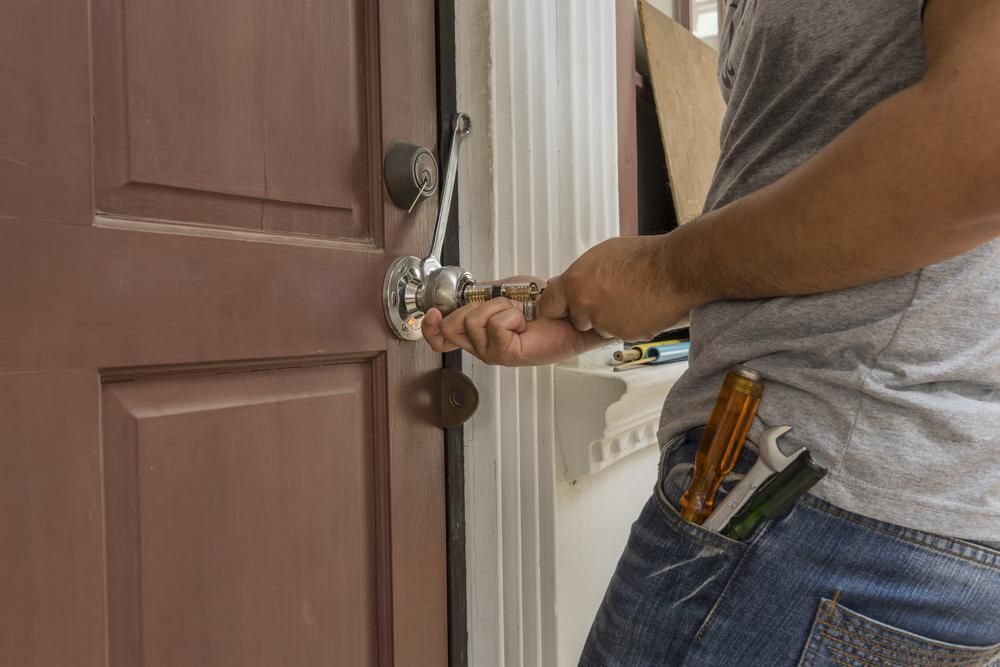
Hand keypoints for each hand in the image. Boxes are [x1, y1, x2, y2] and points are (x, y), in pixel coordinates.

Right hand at [422, 277, 605, 365]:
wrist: (567, 314)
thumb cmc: (542, 306)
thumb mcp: (503, 292)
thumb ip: (481, 294)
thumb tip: (466, 292)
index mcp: (477, 333)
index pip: (440, 338)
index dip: (430, 327)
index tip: (433, 313)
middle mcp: (481, 346)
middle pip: (452, 326)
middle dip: (475, 307)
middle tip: (503, 307)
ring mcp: (492, 352)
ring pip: (474, 321)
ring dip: (499, 307)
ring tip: (518, 314)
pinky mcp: (506, 354)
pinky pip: (495, 324)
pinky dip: (511, 316)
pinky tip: (524, 323)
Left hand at [539, 236, 691, 340]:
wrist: (674, 269)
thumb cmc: (644, 257)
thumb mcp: (602, 255)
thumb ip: (582, 274)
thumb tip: (572, 281)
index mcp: (576, 281)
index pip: (549, 305)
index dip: (559, 306)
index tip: (563, 306)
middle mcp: (585, 303)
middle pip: (576, 320)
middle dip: (587, 314)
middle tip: (609, 298)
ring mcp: (603, 321)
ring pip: (599, 327)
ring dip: (610, 320)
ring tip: (629, 299)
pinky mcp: (622, 334)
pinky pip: (620, 333)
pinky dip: (628, 325)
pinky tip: (640, 308)